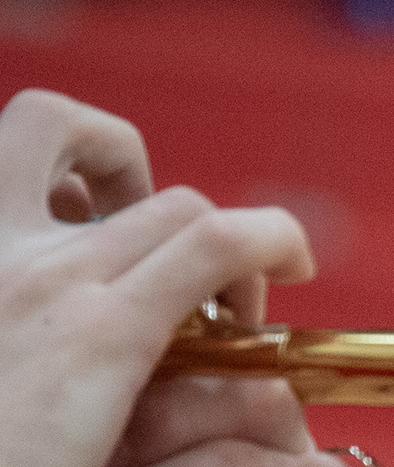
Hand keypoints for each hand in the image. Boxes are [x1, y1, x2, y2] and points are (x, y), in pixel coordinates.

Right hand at [0, 90, 313, 466]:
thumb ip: (15, 321)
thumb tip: (51, 328)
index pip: (14, 142)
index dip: (72, 162)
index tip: (103, 220)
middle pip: (64, 132)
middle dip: (126, 164)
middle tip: (164, 245)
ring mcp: (42, 279)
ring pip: (171, 202)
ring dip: (219, 239)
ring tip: (240, 305)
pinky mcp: (103, 334)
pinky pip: (218, 244)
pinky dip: (270, 241)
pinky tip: (293, 268)